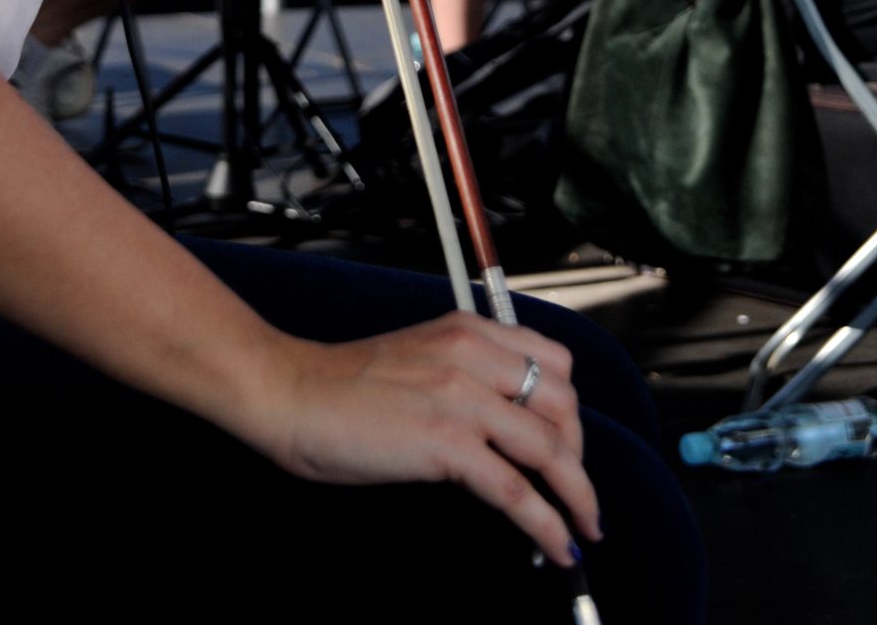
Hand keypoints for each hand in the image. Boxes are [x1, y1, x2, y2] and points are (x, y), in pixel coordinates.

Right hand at [259, 313, 598, 567]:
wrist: (292, 392)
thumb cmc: (343, 386)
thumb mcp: (419, 360)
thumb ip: (463, 376)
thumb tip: (502, 429)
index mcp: (468, 331)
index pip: (553, 362)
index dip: (570, 410)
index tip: (570, 446)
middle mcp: (473, 356)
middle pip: (563, 405)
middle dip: (578, 455)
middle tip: (574, 491)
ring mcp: (462, 398)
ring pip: (550, 448)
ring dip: (578, 495)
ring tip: (584, 527)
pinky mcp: (446, 443)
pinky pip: (516, 490)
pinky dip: (547, 523)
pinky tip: (558, 545)